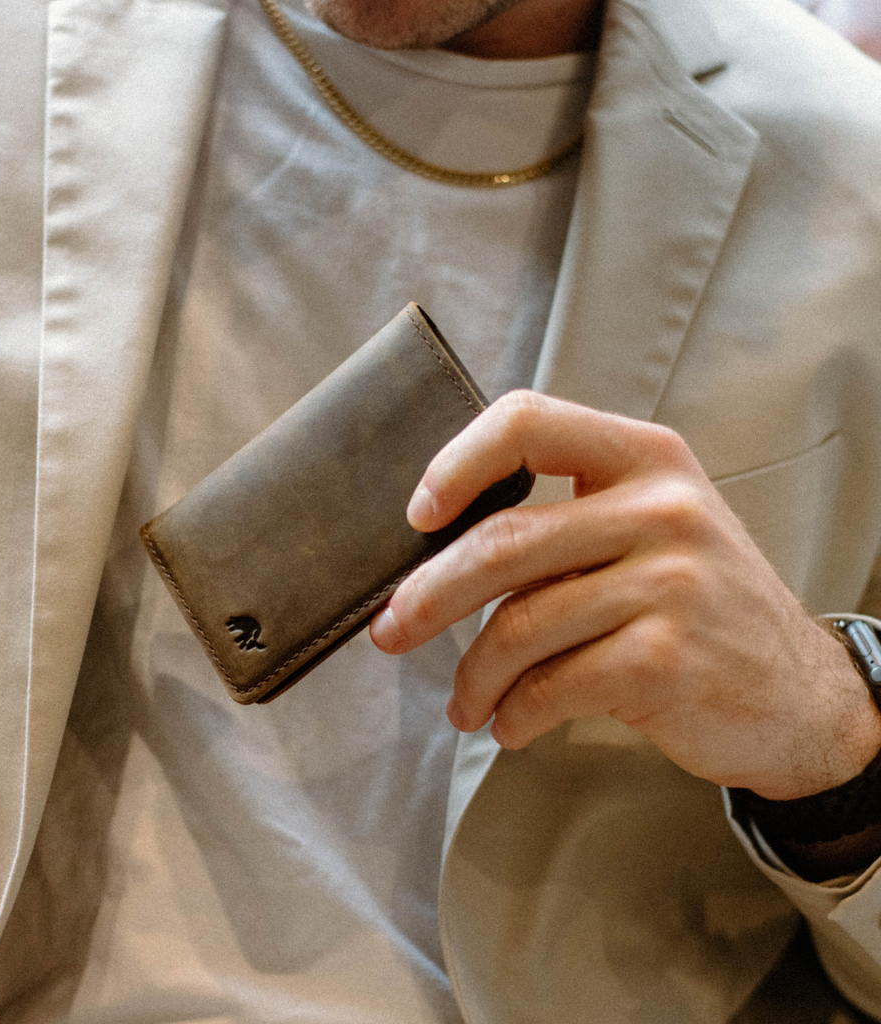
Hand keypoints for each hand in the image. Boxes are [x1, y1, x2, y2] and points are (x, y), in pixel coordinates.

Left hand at [371, 391, 880, 800]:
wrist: (801, 693)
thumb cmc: (699, 606)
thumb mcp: (652, 529)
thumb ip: (567, 520)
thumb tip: (439, 555)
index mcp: (645, 457)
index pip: (528, 421)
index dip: (457, 463)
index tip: (419, 516)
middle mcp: (662, 507)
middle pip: (503, 541)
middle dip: (428, 595)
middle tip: (390, 631)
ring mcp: (670, 581)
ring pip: (519, 625)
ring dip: (474, 676)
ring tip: (466, 703)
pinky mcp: (668, 657)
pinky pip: (552, 684)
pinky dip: (515, 713)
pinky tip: (511, 724)